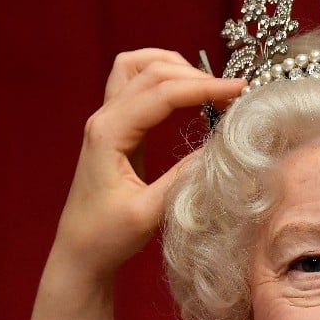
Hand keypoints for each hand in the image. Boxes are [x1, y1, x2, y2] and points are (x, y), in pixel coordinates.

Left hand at [51, 49, 245, 283]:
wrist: (79, 252)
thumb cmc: (107, 237)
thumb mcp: (149, 213)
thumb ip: (183, 178)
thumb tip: (220, 147)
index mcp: (108, 134)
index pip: (161, 94)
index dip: (204, 87)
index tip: (240, 90)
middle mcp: (103, 118)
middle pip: (151, 71)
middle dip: (195, 74)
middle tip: (232, 92)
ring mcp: (106, 120)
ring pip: (137, 67)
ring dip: (174, 67)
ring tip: (208, 88)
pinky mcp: (114, 128)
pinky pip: (135, 84)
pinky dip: (163, 79)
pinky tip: (186, 96)